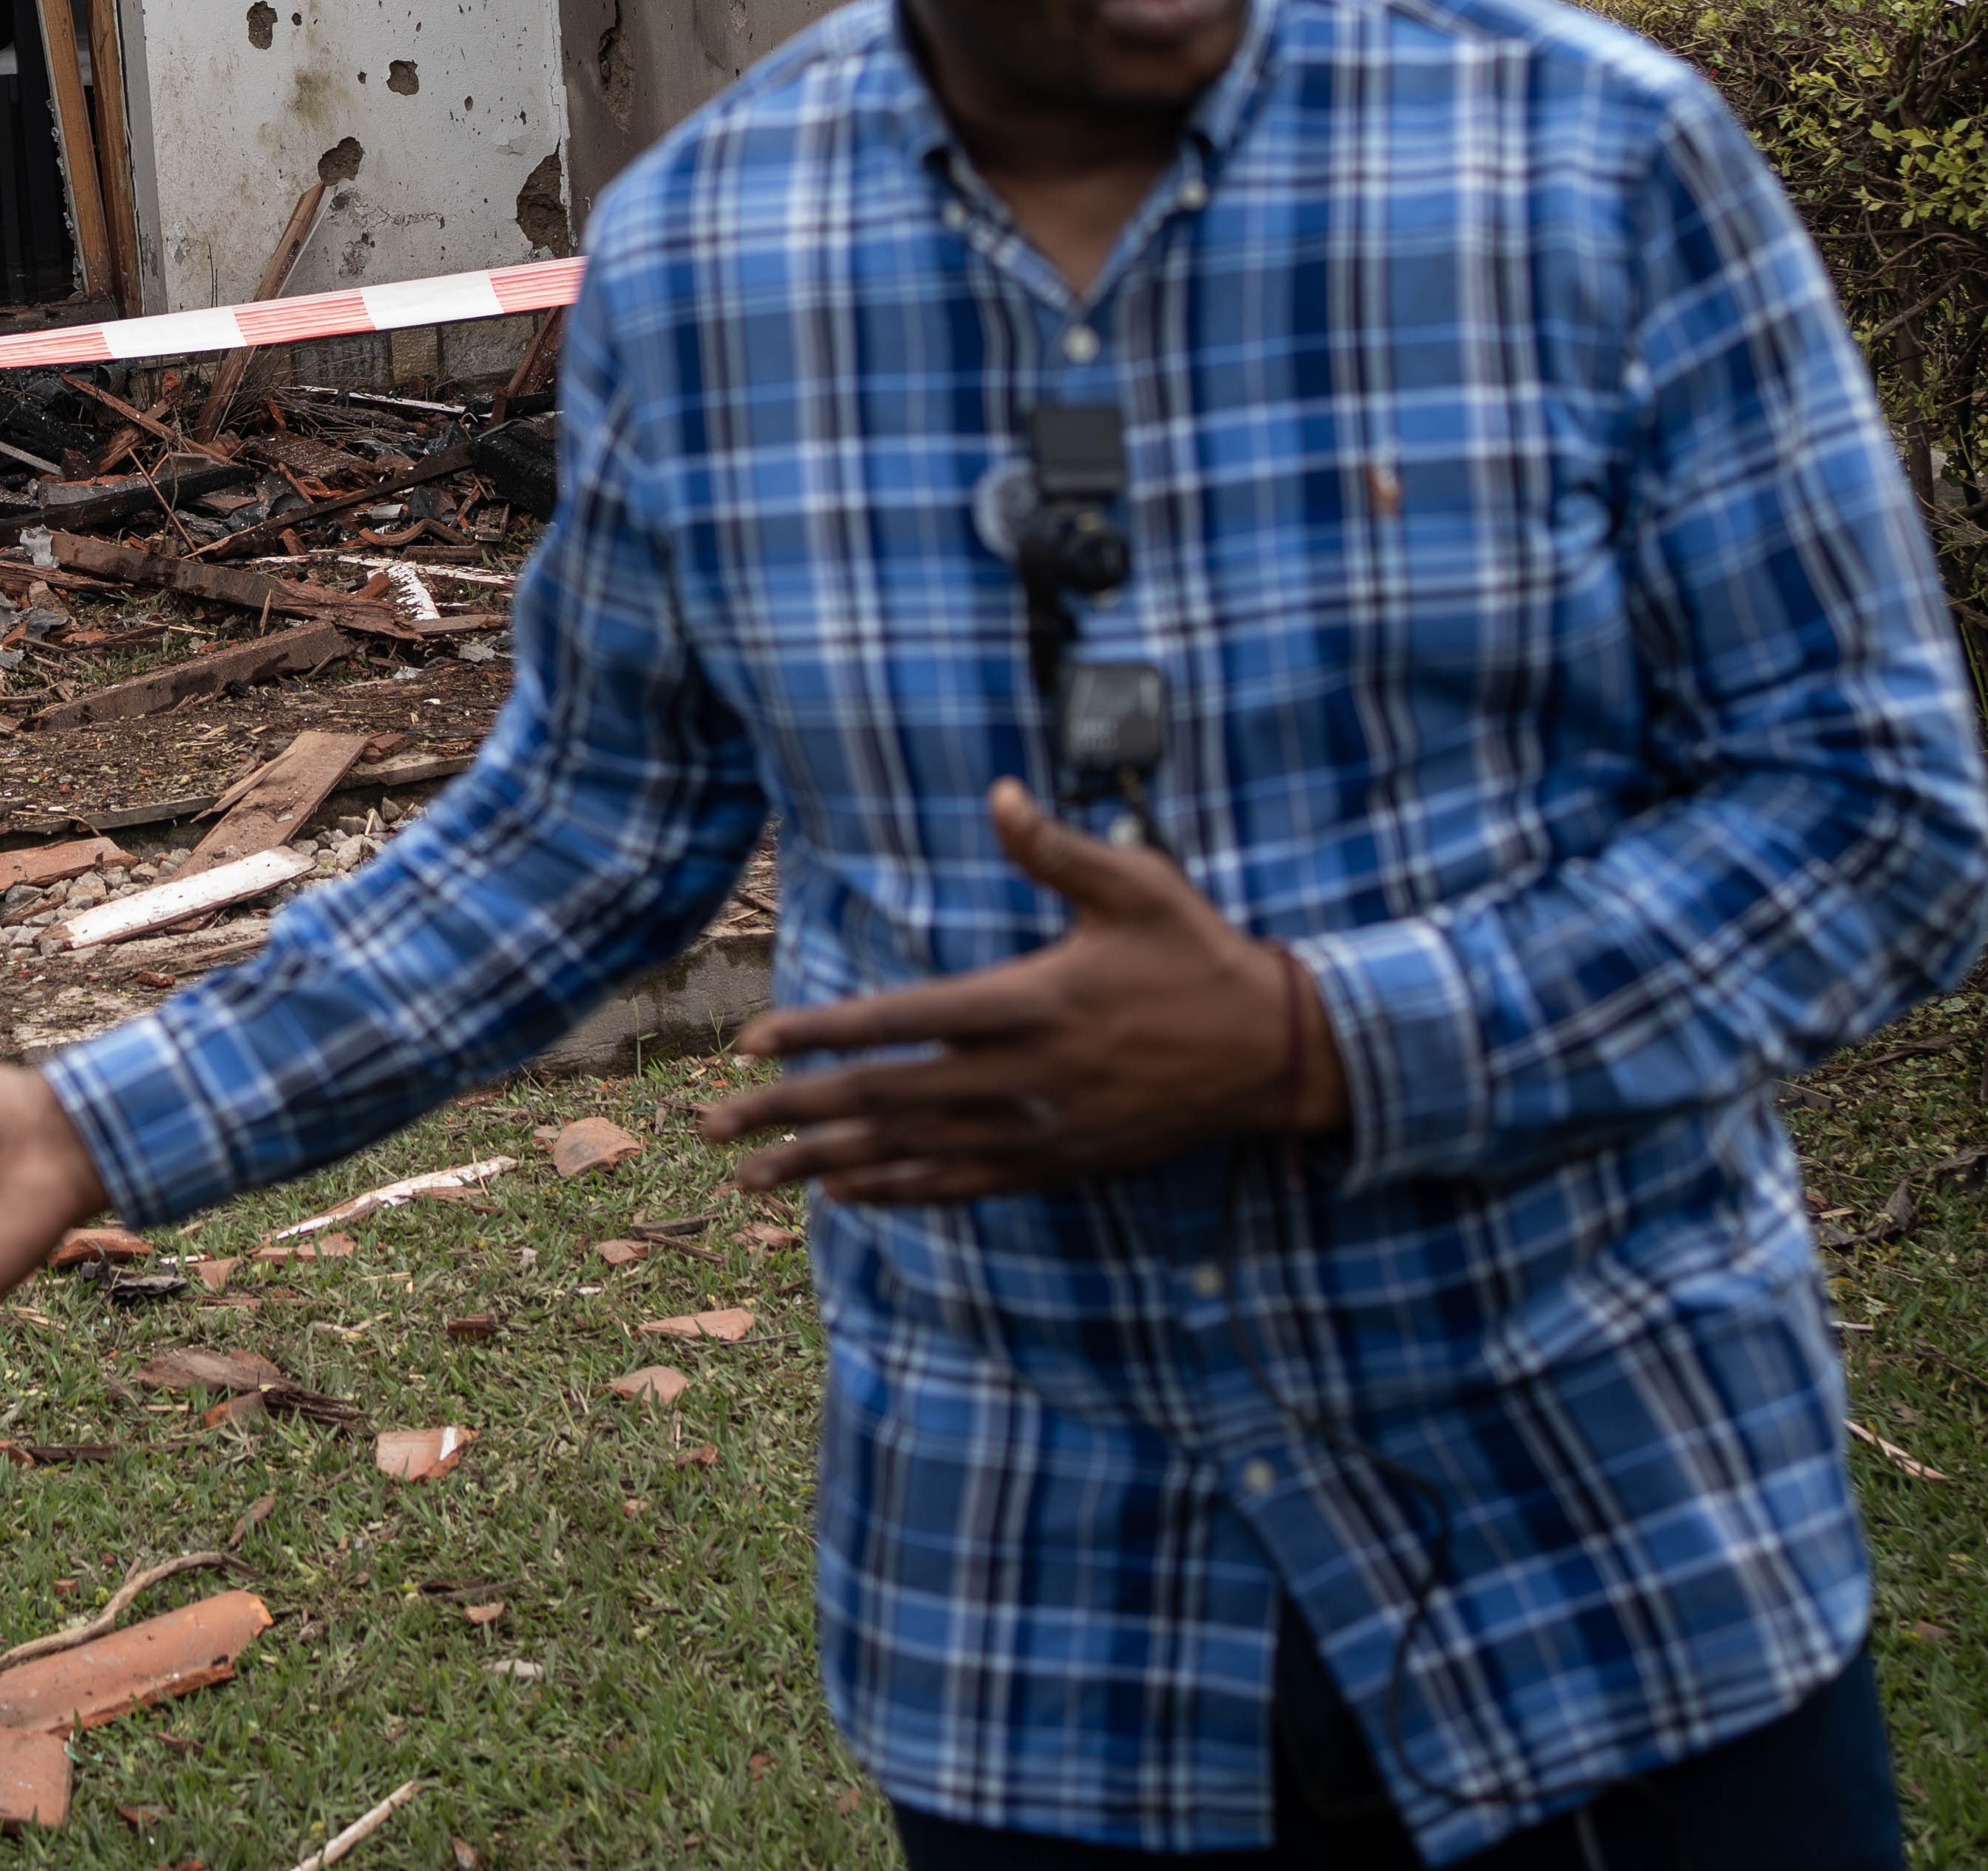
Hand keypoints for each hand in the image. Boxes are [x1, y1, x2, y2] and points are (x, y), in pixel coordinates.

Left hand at [698, 779, 1342, 1202]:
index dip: (820, 1032)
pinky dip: (897, 1190)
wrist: (1275, 1056)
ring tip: (748, 1176)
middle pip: (882, 1098)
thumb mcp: (1137, 886)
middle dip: (789, 1112)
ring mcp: (1038, 1131)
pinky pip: (960, 1186)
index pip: (901, 1022)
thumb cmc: (1199, 958)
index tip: (750, 1042)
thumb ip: (1057, 848)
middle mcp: (1022, 1078)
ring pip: (909, 1153)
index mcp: (1030, 1003)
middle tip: (712, 1124)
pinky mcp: (1057, 1166)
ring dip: (822, 1162)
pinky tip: (844, 1193)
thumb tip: (1001, 795)